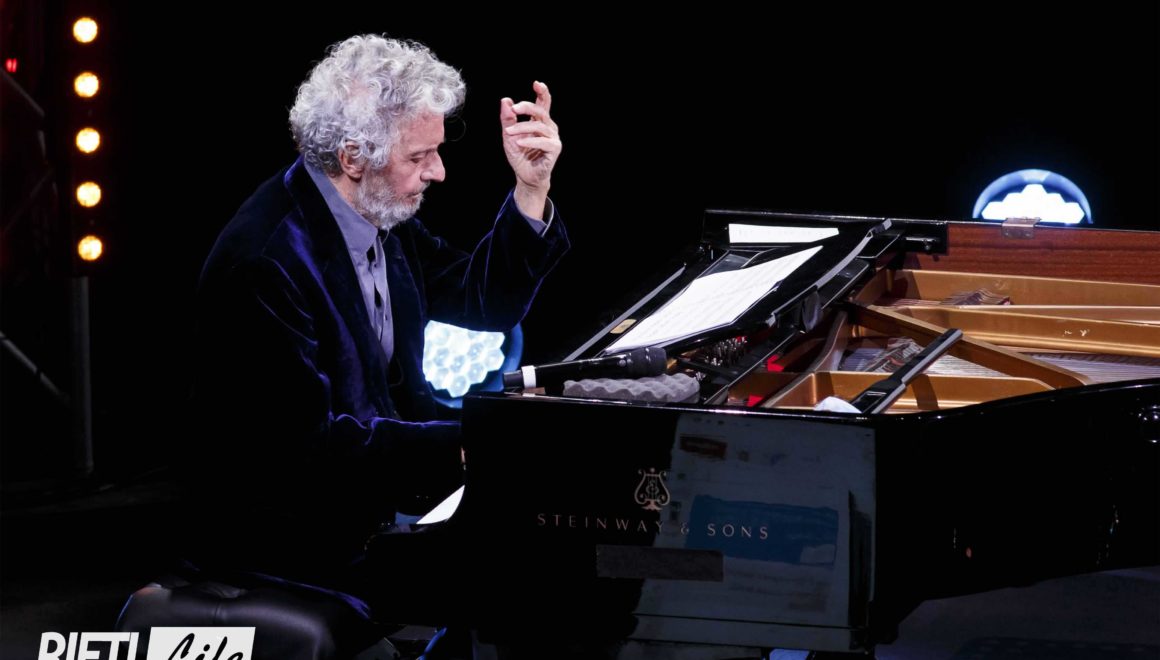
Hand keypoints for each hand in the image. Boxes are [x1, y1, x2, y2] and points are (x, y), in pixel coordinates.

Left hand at [500, 81, 560, 219]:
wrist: (525, 176)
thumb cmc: (520, 155)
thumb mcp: (508, 135)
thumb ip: (507, 118)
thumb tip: (505, 100)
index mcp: (539, 122)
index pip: (543, 103)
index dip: (542, 92)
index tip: (537, 83)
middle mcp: (549, 128)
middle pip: (541, 111)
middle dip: (527, 107)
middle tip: (513, 108)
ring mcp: (553, 139)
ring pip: (540, 126)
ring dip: (523, 127)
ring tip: (509, 132)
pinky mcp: (554, 150)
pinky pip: (543, 142)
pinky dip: (530, 141)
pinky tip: (519, 142)